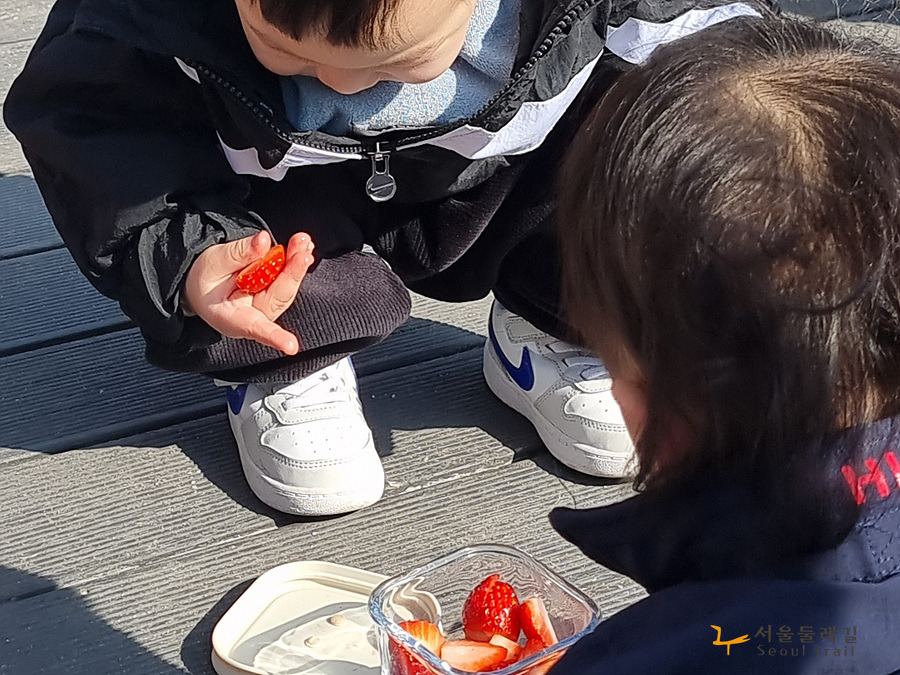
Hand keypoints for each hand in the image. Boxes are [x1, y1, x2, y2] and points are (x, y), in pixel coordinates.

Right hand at [183, 231, 314, 354]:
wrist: (203, 282)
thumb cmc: (205, 281)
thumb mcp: (212, 262)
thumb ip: (238, 254)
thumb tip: (263, 241)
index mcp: (232, 318)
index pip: (255, 327)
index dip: (274, 336)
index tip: (290, 346)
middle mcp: (255, 316)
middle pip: (279, 298)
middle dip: (293, 273)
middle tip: (302, 251)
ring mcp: (268, 306)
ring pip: (287, 288)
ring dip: (296, 264)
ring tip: (302, 242)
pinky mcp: (275, 294)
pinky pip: (288, 280)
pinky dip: (295, 262)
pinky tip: (301, 247)